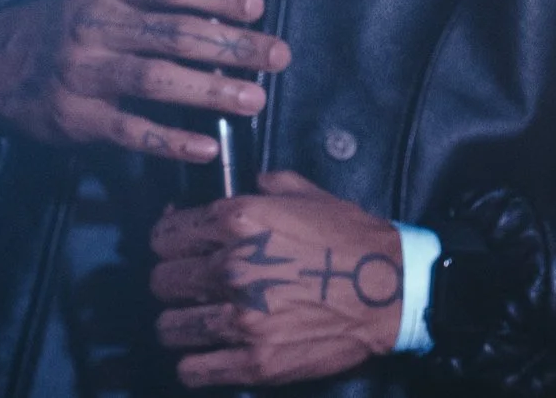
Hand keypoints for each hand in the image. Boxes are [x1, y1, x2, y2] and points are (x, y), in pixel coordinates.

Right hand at [0, 0, 288, 163]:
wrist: (5, 64)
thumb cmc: (80, 18)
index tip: (256, 6)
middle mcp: (94, 25)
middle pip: (173, 34)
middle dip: (232, 46)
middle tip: (278, 56)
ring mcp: (83, 72)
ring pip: (156, 80)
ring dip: (210, 91)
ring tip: (255, 100)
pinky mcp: (77, 116)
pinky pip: (130, 130)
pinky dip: (170, 141)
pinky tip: (208, 146)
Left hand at [150, 169, 403, 385]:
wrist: (393, 289)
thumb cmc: (352, 238)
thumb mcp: (308, 194)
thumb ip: (262, 186)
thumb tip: (230, 187)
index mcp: (239, 220)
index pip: (165, 235)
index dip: (171, 241)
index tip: (181, 249)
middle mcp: (231, 267)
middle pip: (162, 282)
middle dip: (174, 282)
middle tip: (193, 286)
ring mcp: (241, 319)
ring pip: (169, 327)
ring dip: (181, 323)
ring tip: (200, 320)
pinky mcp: (254, 361)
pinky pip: (192, 369)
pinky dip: (195, 363)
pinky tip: (209, 352)